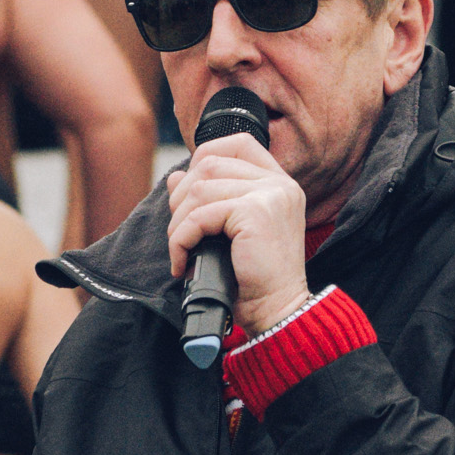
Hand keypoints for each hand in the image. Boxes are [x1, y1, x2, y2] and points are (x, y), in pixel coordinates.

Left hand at [165, 134, 310, 336]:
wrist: (276, 310)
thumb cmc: (255, 278)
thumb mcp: (231, 231)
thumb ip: (211, 198)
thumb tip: (175, 176)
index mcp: (279, 183)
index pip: (238, 143)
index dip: (204, 157)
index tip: (190, 192)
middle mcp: (279, 184)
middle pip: (209, 163)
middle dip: (181, 196)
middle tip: (180, 232)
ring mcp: (270, 195)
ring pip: (199, 188)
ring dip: (179, 222)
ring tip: (181, 250)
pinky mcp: (255, 213)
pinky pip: (200, 215)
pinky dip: (181, 239)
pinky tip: (183, 260)